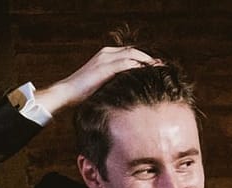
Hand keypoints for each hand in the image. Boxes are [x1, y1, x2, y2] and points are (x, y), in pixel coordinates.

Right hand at [35, 44, 161, 116]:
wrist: (68, 92)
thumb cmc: (85, 91)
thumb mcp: (104, 82)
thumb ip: (116, 79)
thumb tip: (132, 87)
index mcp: (107, 55)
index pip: (130, 52)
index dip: (145, 57)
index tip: (158, 65)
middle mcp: (106, 53)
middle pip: (134, 51)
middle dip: (149, 58)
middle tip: (163, 66)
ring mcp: (105, 59)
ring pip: (132, 54)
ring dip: (147, 61)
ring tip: (159, 68)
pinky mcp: (104, 67)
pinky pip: (125, 64)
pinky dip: (138, 66)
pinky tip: (147, 72)